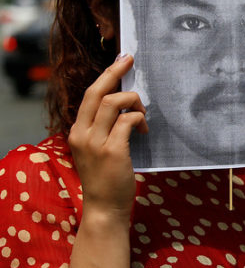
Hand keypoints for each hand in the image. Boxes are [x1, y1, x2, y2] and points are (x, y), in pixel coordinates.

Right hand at [67, 53, 146, 218]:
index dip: (106, 76)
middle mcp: (81, 134)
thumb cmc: (106, 178)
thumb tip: (124, 105)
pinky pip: (127, 121)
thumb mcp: (97, 149)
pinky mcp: (112, 150)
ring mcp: (95, 142)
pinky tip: (144, 129)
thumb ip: (104, 128)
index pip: (89, 95)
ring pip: (113, 102)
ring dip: (133, 102)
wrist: (104, 208)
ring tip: (143, 114)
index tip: (121, 61)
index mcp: (77, 131)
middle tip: (130, 60)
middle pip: (96, 92)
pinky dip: (139, 119)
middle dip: (114, 72)